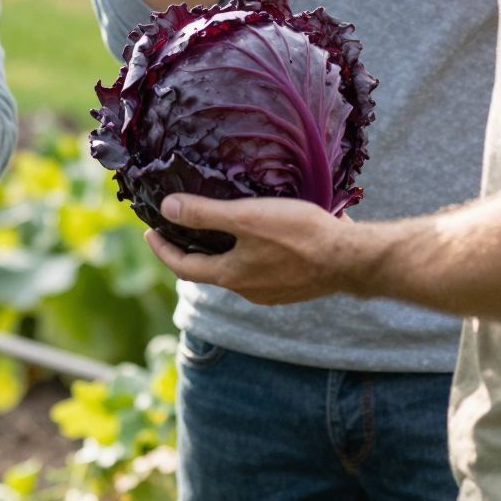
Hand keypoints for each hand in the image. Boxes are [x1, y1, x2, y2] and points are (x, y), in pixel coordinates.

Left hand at [145, 194, 345, 304]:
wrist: (350, 259)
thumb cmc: (298, 236)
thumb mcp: (245, 217)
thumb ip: (204, 214)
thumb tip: (167, 208)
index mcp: (230, 276)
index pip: (184, 266)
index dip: (162, 250)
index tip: (150, 232)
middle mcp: (248, 290)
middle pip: (209, 271)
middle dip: (192, 250)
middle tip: (181, 229)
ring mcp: (272, 292)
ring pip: (237, 271)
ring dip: (223, 253)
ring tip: (219, 229)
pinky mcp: (293, 286)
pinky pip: (261, 271)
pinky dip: (249, 255)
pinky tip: (259, 238)